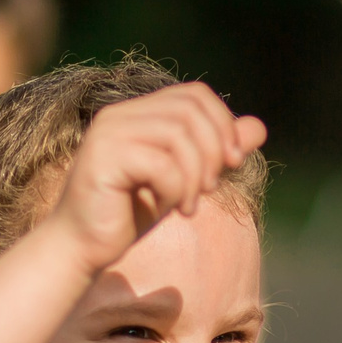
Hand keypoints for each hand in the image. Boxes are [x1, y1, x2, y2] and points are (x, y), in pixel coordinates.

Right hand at [43, 83, 266, 273]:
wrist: (82, 248)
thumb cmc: (130, 214)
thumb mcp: (184, 180)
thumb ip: (216, 152)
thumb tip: (259, 127)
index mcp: (137, 113)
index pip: (195, 94)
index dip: (223, 124)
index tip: (232, 163)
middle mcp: (119, 115)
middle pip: (190, 111)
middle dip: (213, 151)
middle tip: (209, 189)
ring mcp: (108, 133)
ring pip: (179, 136)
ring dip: (195, 176)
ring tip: (188, 206)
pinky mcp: (102, 159)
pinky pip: (161, 165)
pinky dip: (175, 190)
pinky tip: (169, 209)